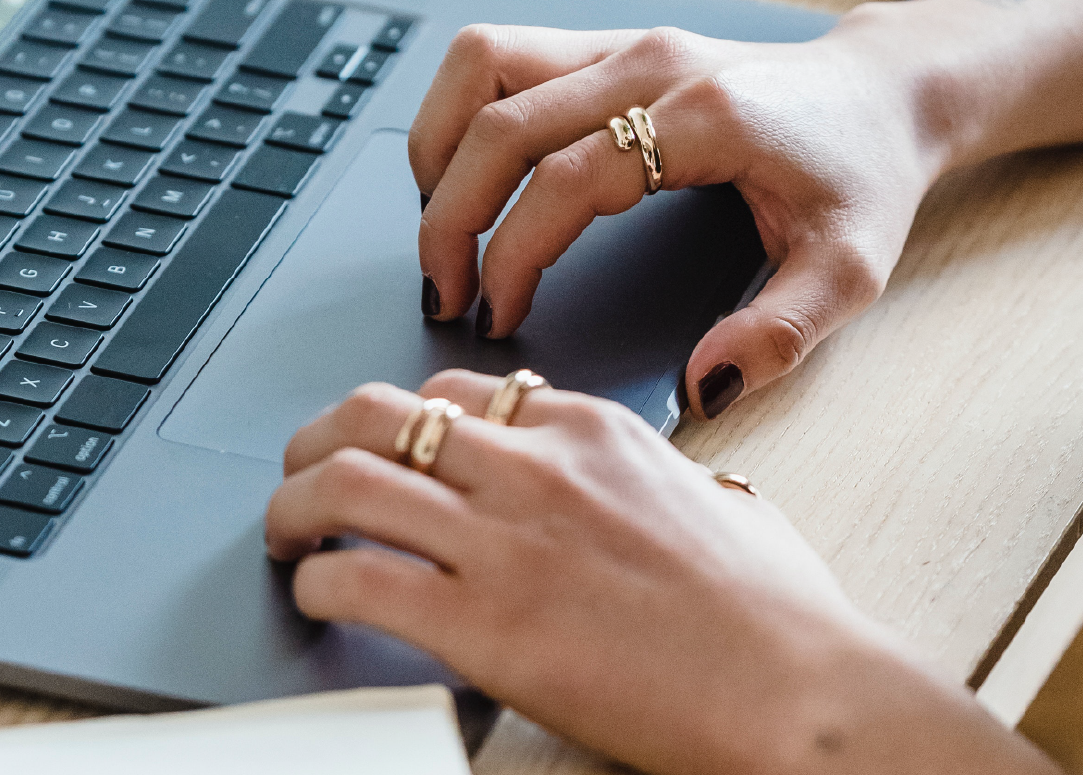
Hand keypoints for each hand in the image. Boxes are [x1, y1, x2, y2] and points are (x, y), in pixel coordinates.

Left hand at [265, 374, 1049, 774]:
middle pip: (380, 413)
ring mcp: (506, 541)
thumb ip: (681, 484)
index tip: (391, 448)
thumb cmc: (780, 616)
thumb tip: (689, 491)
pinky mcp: (482, 624)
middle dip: (322, 438)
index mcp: (595, 432)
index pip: (461, 392)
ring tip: (287, 536)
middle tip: (304, 472)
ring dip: (294, 507)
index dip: (407, 420)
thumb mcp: (731, 508)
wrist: (795, 690)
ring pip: (346, 483)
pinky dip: (316, 581)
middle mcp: (539, 468)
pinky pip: (355, 577)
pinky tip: (318, 595)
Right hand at [409, 21, 940, 417]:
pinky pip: (502, 59)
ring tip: (442, 229)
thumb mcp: (848, 270)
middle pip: (502, 119)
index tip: (499, 316)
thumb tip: (701, 387)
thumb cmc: (862, 175)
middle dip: (452, 214)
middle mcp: (652, 66)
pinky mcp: (609, 47)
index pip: (568, 176)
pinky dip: (464, 116)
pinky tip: (471, 180)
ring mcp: (625, 45)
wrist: (883, 97)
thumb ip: (778, 334)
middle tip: (448, 294)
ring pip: (484, 65)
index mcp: (706, 118)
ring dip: (442, 147)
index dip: (515, 251)